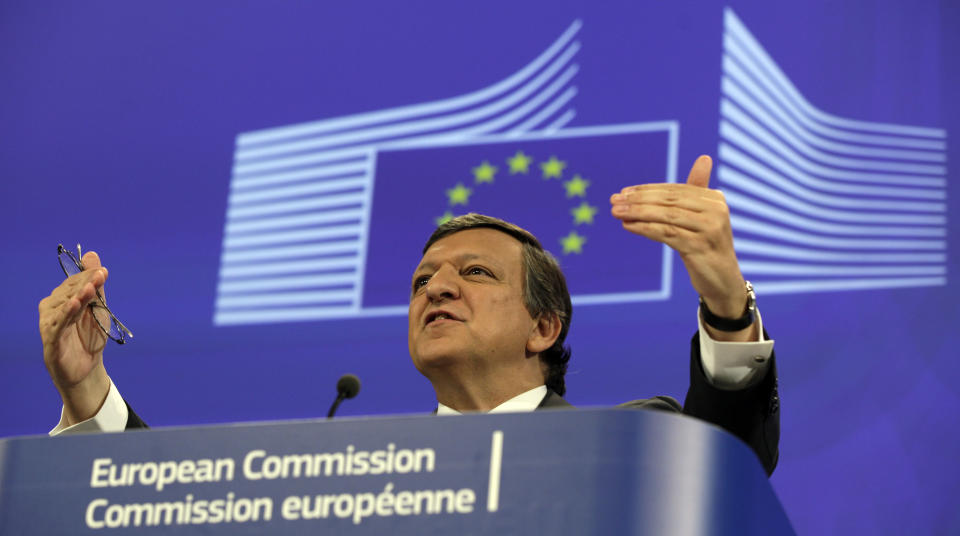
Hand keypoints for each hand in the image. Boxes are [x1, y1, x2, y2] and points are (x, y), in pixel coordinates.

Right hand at [38, 251, 110, 424]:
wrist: (87, 367)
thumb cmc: (89, 335)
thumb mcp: (97, 306)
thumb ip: (95, 283)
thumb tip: (92, 254)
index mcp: (62, 298)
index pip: (74, 283)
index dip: (88, 277)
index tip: (103, 272)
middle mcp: (52, 308)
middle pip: (69, 293)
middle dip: (85, 285)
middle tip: (99, 277)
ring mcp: (50, 324)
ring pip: (64, 307)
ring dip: (77, 297)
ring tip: (89, 289)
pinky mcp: (51, 340)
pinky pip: (57, 325)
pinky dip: (65, 315)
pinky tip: (73, 306)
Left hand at [610, 155, 754, 338]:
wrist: (722, 280)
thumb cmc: (707, 245)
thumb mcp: (702, 217)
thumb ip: (696, 191)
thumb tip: (704, 158)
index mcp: (715, 199)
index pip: (674, 190)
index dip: (647, 190)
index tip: (624, 192)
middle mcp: (716, 210)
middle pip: (669, 201)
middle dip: (638, 200)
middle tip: (614, 200)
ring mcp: (710, 229)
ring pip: (666, 216)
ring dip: (637, 213)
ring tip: (616, 212)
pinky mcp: (700, 246)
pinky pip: (666, 233)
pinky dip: (645, 228)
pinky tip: (628, 226)